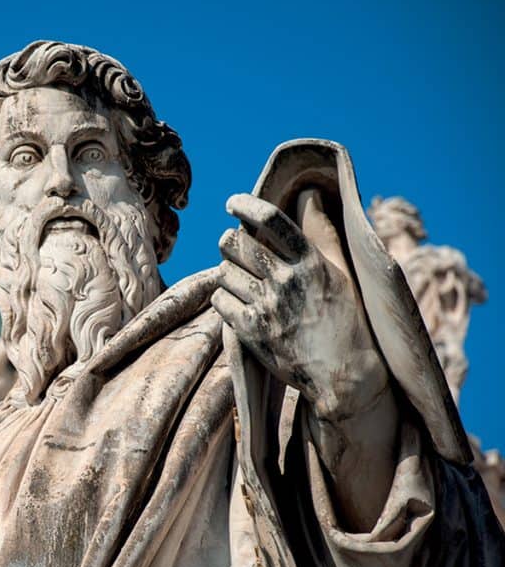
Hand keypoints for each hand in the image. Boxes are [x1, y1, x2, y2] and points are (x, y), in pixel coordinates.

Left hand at [212, 192, 388, 420]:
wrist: (344, 374)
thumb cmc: (347, 318)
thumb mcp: (343, 271)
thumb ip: (321, 231)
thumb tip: (307, 192)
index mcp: (311, 262)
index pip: (271, 221)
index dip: (246, 205)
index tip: (232, 203)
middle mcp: (286, 281)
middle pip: (235, 244)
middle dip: (230, 241)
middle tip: (236, 247)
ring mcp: (266, 307)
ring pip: (224, 271)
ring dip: (229, 271)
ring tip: (244, 279)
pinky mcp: (251, 332)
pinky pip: (219, 299)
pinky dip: (225, 297)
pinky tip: (239, 301)